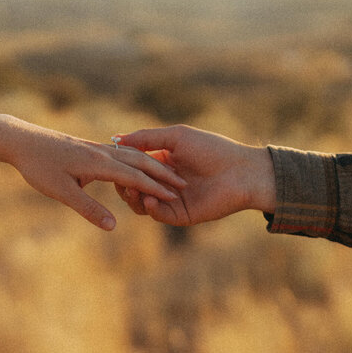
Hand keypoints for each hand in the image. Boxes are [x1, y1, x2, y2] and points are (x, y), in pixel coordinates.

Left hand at [4, 118, 186, 230]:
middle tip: (182, 185)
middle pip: (140, 162)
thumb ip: (89, 209)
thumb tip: (113, 227)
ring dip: (151, 164)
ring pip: (131, 154)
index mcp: (98, 164)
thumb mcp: (62, 192)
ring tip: (168, 173)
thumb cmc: (39, 167)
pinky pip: (120, 152)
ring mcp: (96, 147)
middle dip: (162, 174)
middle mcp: (101, 152)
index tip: (175, 197)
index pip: (135, 177)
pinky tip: (137, 162)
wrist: (21, 139)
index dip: (155, 188)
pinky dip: (136, 158)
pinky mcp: (88, 146)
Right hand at [112, 125, 275, 225]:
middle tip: (120, 182)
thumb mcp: (176, 136)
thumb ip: (147, 138)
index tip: (111, 162)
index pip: (134, 167)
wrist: (240, 171)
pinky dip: (151, 207)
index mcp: (164, 162)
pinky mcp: (181, 215)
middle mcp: (166, 182)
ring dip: (135, 197)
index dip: (122, 166)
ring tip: (133, 190)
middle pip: (135, 187)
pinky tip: (149, 198)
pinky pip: (159, 215)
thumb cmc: (212, 149)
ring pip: (143, 204)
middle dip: (125, 184)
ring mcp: (173, 200)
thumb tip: (117, 138)